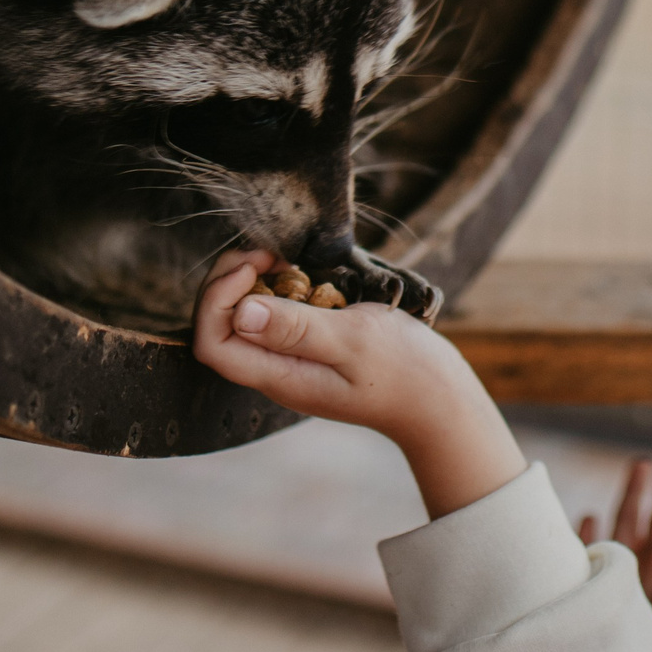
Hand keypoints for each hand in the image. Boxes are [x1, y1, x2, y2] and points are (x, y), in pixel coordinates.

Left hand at [192, 249, 524, 520]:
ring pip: (244, 318)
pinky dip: (283, 289)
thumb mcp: (353, 339)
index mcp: (279, 375)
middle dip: (232, 280)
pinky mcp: (308, 349)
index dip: (218, 296)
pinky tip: (310, 276)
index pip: (212, 341)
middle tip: (268, 251)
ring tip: (288, 259)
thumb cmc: (405, 371)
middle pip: (221, 325)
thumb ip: (296, 327)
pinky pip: (275, 316)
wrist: (439, 400)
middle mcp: (276, 371)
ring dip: (256, 281)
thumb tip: (242, 312)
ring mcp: (291, 361)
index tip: (255, 264)